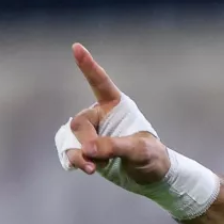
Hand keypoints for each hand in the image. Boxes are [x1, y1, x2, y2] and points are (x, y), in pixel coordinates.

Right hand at [62, 44, 169, 184]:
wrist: (152, 176)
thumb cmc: (152, 156)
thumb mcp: (139, 150)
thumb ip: (114, 146)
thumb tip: (87, 148)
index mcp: (117, 107)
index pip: (100, 83)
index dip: (88, 66)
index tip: (77, 47)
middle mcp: (101, 116)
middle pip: (80, 122)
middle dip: (86, 141)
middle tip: (98, 158)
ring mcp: (92, 133)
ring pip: (72, 138)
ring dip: (79, 154)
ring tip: (94, 168)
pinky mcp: (87, 149)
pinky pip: (71, 151)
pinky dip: (75, 161)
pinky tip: (86, 169)